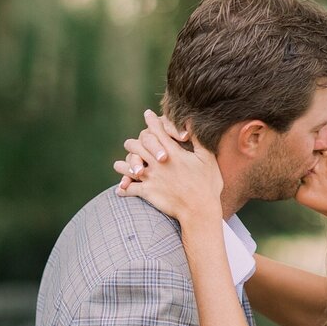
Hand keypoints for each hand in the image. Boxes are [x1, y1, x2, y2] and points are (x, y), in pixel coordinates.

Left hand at [114, 110, 222, 225]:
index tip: (147, 114)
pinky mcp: (148, 192)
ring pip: (129, 165)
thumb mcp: (207, 158)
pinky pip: (130, 188)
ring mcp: (151, 177)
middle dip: (134, 143)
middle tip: (131, 143)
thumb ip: (197, 138)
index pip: (157, 130)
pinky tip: (120, 189)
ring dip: (124, 164)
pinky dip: (124, 189)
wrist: (199, 211)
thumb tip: (191, 120)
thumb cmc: (207, 184)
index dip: (151, 120)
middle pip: (138, 144)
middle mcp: (158, 162)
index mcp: (172, 151)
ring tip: (118, 165)